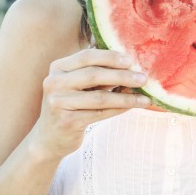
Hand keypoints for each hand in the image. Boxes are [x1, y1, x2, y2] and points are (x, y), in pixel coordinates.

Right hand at [33, 49, 149, 156]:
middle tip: (143, 78)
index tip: (130, 60)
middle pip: (93, 75)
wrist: (50, 137)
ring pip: (100, 97)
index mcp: (58, 68)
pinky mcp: (67, 121)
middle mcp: (54, 82)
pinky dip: (120, 109)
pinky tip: (133, 106)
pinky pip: (100, 113)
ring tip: (145, 98)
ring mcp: (58, 102)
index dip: (110, 57)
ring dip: (126, 97)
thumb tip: (130, 63)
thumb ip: (96, 72)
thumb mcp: (78, 85)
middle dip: (122, 76)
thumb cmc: (72, 105)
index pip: (86, 56)